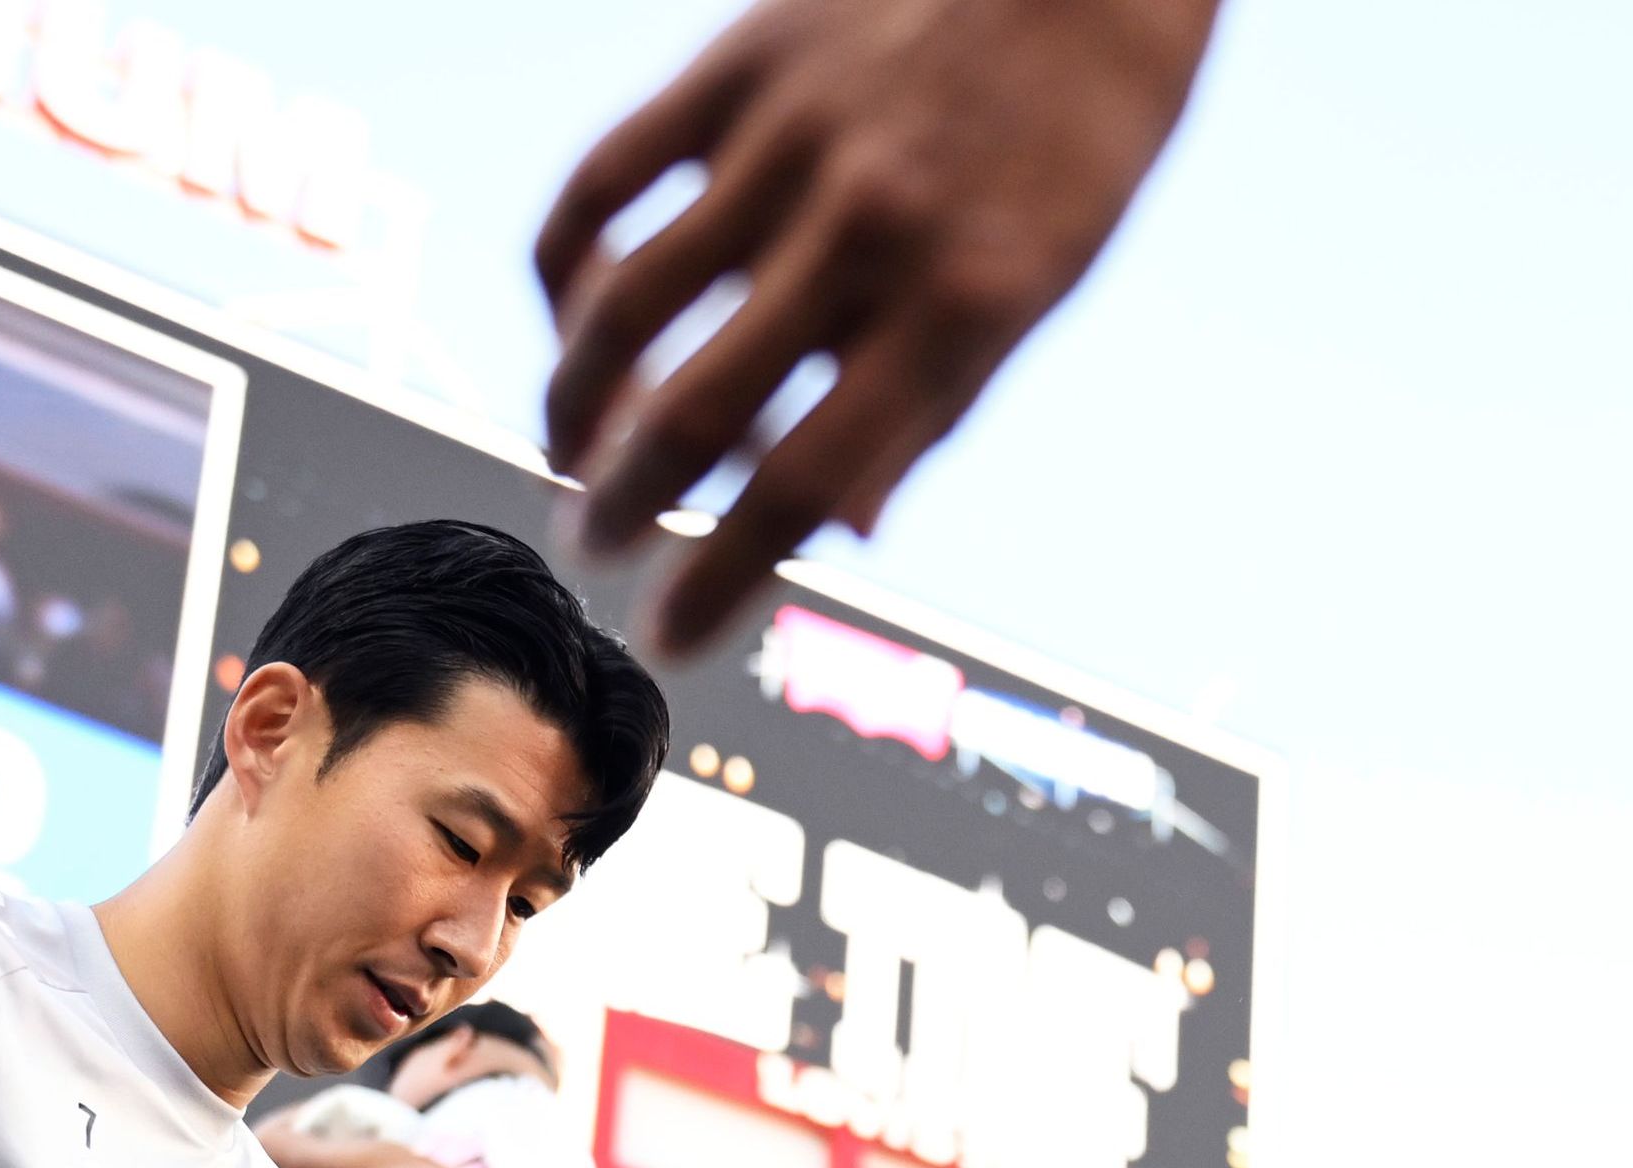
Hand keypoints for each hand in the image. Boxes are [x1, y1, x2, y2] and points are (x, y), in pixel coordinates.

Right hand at [534, 0, 1225, 648]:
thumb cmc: (1067, 145)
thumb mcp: (1035, 294)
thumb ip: (930, 407)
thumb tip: (841, 533)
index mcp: (959, 309)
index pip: (808, 484)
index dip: (723, 577)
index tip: (671, 636)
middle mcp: (867, 230)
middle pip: (698, 408)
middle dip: (625, 505)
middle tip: (592, 548)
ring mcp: (790, 142)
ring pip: (627, 300)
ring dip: (576, 401)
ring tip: (565, 453)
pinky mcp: (735, 67)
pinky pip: (607, 180)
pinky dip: (571, 264)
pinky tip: (571, 318)